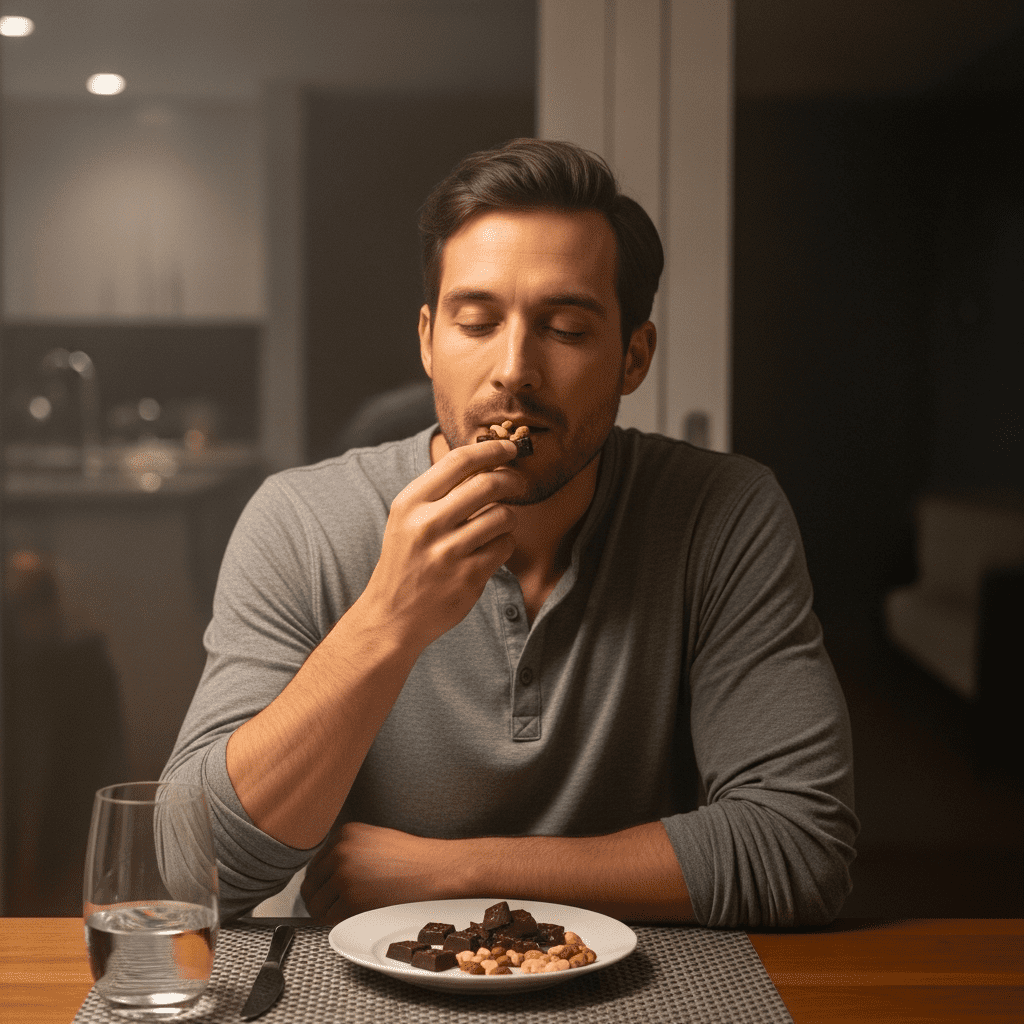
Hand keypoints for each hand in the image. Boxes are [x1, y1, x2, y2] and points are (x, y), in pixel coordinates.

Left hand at [300, 821, 451, 924]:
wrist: (437, 871)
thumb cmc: (412, 860)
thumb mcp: (374, 841)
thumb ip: (347, 851)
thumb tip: (323, 874)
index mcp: (345, 834)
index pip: (314, 866)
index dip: (321, 884)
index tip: (329, 894)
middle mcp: (340, 851)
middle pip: (310, 886)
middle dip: (320, 901)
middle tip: (335, 910)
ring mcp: (344, 875)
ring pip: (316, 906)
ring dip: (328, 914)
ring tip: (350, 914)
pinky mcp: (351, 899)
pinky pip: (330, 919)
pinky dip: (338, 923)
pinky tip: (356, 917)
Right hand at [358, 438, 520, 649]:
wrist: (392, 614)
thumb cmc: (407, 559)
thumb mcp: (408, 518)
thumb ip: (440, 490)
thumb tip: (486, 458)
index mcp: (410, 503)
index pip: (458, 461)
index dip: (491, 449)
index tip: (510, 447)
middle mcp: (427, 525)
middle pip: (488, 485)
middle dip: (511, 480)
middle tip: (518, 483)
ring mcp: (449, 553)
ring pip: (503, 516)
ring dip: (508, 516)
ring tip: (497, 523)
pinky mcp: (468, 578)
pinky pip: (505, 546)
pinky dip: (505, 543)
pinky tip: (490, 549)